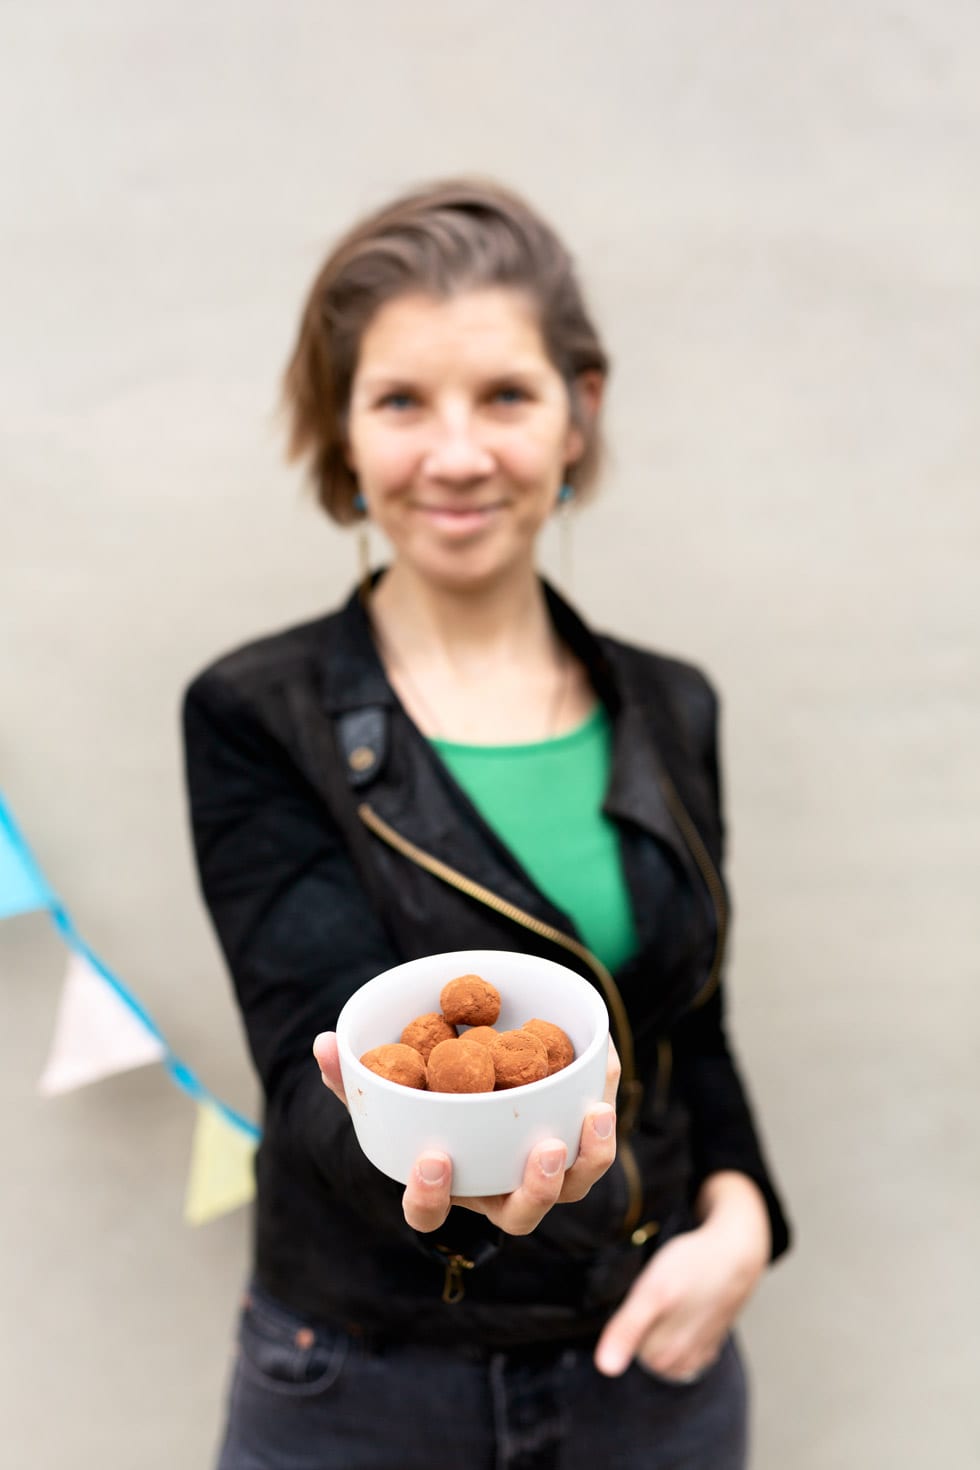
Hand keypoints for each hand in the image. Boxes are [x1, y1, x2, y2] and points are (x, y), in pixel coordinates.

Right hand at [313, 1032, 619, 1235]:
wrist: (475, 1080)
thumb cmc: (424, 1096)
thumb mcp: (387, 1086)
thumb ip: (354, 1074)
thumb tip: (324, 1044)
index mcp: (445, 1184)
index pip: (429, 1213)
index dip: (431, 1197)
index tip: (434, 1159)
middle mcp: (496, 1189)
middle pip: (522, 1213)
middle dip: (537, 1188)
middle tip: (545, 1150)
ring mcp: (540, 1172)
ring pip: (574, 1185)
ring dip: (589, 1156)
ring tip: (595, 1115)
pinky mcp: (576, 1138)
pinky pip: (596, 1131)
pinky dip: (603, 1096)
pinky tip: (602, 1058)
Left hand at [594, 1173, 769, 1380]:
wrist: (734, 1254)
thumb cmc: (691, 1267)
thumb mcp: (651, 1292)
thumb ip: (626, 1330)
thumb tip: (606, 1368)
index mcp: (662, 1357)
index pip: (623, 1347)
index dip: (629, 1315)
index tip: (645, 1296)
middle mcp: (681, 1364)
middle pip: (641, 1347)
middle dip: (645, 1320)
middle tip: (660, 1292)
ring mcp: (697, 1355)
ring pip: (660, 1344)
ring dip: (662, 1321)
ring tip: (674, 1297)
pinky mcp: (709, 1344)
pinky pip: (680, 1342)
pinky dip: (679, 1324)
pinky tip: (687, 1305)